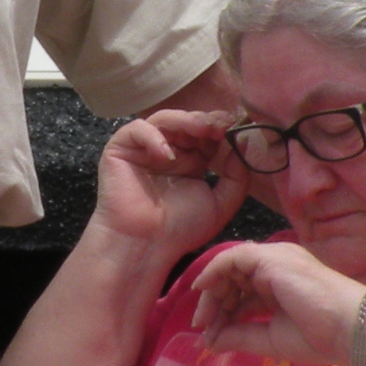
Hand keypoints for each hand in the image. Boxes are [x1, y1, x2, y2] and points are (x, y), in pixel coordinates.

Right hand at [91, 106, 246, 258]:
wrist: (146, 245)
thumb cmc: (180, 230)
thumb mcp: (220, 204)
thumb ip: (237, 177)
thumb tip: (243, 143)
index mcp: (192, 161)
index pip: (207, 134)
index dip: (221, 127)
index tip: (235, 126)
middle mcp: (170, 151)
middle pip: (187, 122)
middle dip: (205, 121)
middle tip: (220, 125)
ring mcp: (145, 148)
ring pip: (164, 119)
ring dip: (184, 120)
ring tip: (200, 129)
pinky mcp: (121, 149)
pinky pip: (136, 130)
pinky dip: (152, 136)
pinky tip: (167, 154)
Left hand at [190, 239, 365, 365]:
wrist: (349, 328)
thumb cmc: (319, 336)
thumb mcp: (271, 338)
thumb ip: (240, 335)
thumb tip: (210, 341)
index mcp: (281, 284)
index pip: (243, 292)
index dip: (224, 312)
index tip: (210, 336)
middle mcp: (276, 267)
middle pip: (233, 279)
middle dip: (214, 303)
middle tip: (202, 327)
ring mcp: (274, 259)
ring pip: (230, 268)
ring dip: (212, 292)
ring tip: (203, 319)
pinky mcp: (270, 258)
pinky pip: (232, 257)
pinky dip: (214, 271)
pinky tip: (203, 290)